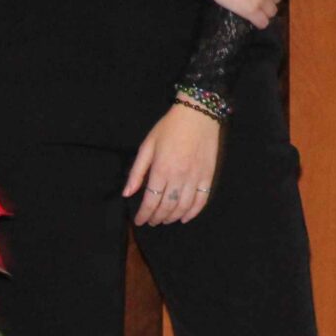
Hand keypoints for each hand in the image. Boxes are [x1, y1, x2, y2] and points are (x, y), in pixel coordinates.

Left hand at [124, 104, 221, 226]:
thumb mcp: (147, 146)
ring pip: (184, 206)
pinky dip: (194, 211)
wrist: (198, 114)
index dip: (144, 215)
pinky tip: (186, 217)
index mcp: (161, 170)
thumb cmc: (169, 128)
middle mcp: (179, 177)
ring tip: (166, 219)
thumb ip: (137, 172)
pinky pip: (202, 199)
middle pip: (167, 206)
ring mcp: (195, 177)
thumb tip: (127, 194)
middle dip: (157, 218)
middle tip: (151, 221)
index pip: (151, 201)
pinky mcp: (208, 175)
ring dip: (173, 217)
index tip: (139, 220)